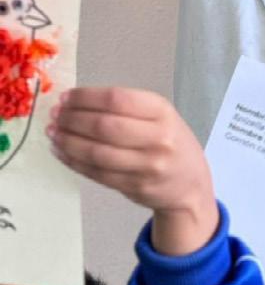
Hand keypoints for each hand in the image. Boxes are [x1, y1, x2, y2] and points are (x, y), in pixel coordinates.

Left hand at [48, 87, 219, 255]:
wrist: (190, 184)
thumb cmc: (171, 141)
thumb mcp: (161, 116)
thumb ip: (127, 108)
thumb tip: (77, 102)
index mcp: (162, 112)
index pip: (117, 99)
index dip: (86, 97)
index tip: (66, 97)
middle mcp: (157, 138)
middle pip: (105, 126)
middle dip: (73, 119)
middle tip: (55, 115)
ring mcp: (146, 165)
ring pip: (97, 152)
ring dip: (68, 141)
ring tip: (53, 133)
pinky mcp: (134, 187)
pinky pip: (97, 173)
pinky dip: (74, 161)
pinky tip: (62, 152)